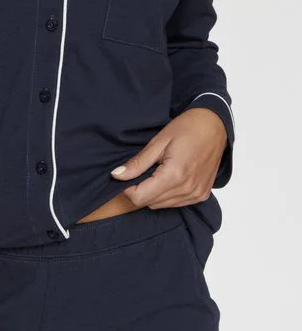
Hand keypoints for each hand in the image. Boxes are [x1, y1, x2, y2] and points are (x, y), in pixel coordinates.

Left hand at [109, 108, 227, 208]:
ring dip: (153, 193)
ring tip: (155, 171)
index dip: (127, 189)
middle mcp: (187, 189)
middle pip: (150, 203)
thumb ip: (138, 163)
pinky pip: (177, 203)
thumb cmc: (187, 128)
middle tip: (139, 171)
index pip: (140, 198)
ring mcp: (196, 194)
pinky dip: (167, 195)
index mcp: (174, 175)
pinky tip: (167, 177)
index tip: (124, 177)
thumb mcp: (158, 142)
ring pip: (162, 205)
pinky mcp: (201, 195)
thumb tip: (116, 175)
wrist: (215, 126)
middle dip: (139, 190)